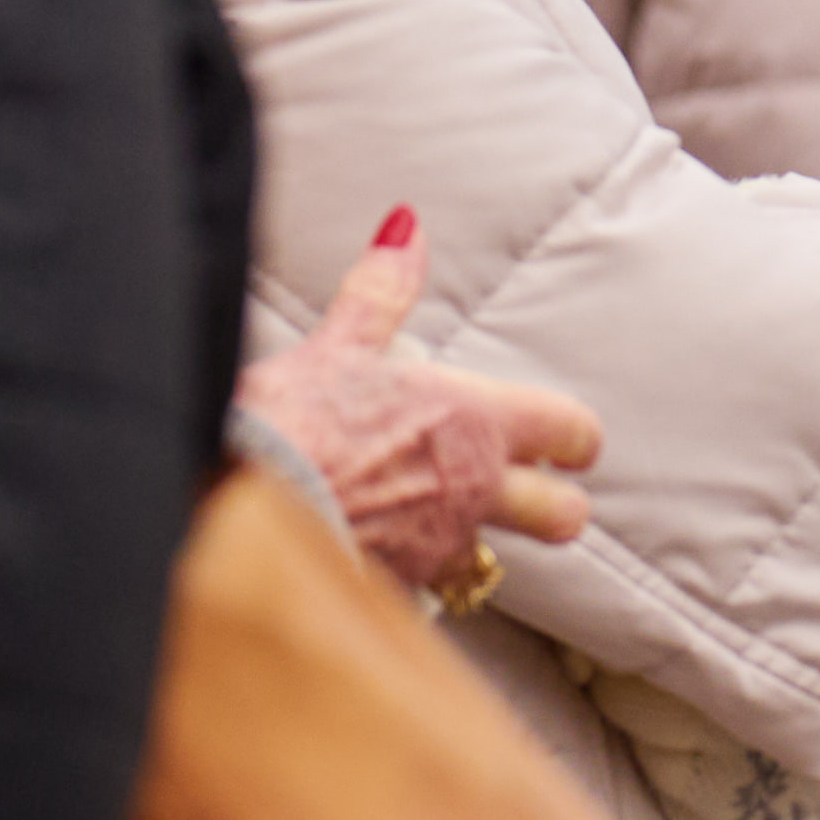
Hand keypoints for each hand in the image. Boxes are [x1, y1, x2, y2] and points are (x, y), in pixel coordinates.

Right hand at [232, 205, 599, 595]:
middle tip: (543, 494)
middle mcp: (472, 492)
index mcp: (474, 424)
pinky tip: (386, 562)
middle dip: (558, 505)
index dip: (574, 433)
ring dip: (480, 548)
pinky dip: (416, 578)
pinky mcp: (398, 591)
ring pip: (492, 561)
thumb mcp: (340, 342)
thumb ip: (381, 289)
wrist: (245, 513)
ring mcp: (437, 549)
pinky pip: (427, 591)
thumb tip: (406, 228)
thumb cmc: (298, 421)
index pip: (568, 430)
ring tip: (448, 528)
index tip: (569, 437)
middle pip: (561, 514)